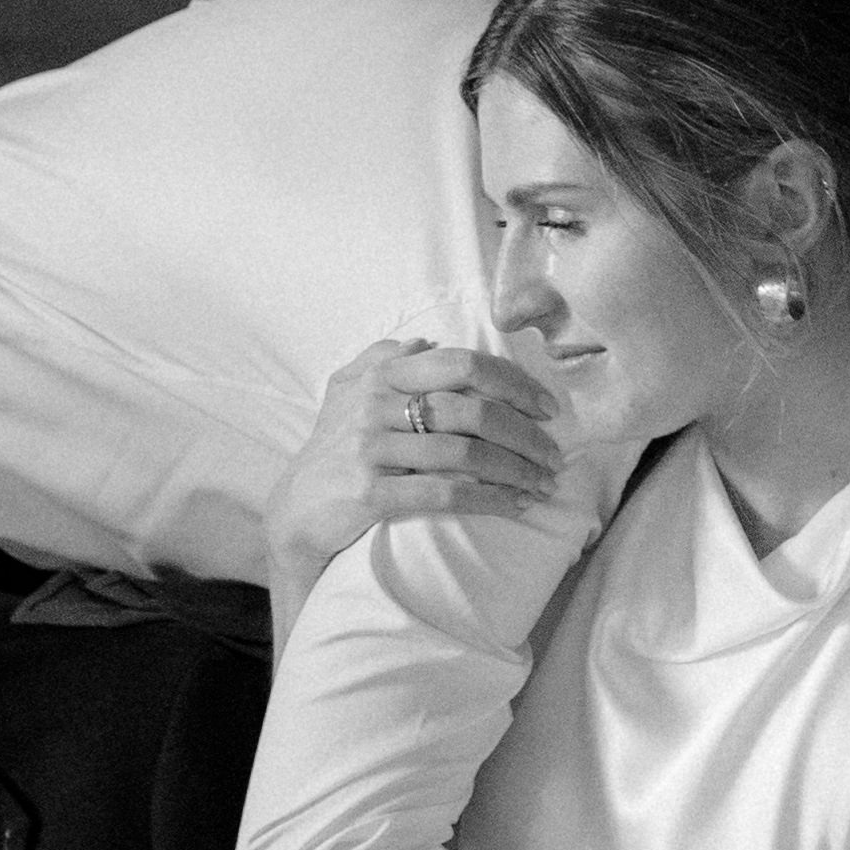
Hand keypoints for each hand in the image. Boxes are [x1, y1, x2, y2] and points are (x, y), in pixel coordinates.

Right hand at [263, 340, 563, 589]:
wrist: (295, 510)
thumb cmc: (332, 447)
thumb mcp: (346, 390)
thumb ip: (382, 356)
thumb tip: (426, 340)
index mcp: (381, 373)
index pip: (463, 364)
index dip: (514, 382)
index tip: (547, 407)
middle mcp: (375, 405)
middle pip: (472, 410)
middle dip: (525, 434)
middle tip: (554, 455)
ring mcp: (371, 450)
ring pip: (464, 454)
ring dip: (515, 470)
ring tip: (543, 484)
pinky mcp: (370, 494)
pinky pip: (443, 493)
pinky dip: (488, 500)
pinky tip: (515, 505)